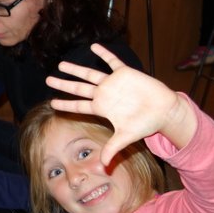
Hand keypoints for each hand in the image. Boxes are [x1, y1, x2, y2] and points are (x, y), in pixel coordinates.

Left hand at [46, 43, 196, 164]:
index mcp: (102, 108)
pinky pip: (112, 61)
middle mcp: (104, 94)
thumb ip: (113, 149)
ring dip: (76, 69)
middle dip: (63, 84)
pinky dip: (103, 54)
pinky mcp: (125, 73)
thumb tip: (104, 166)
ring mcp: (113, 83)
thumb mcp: (126, 137)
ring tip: (62, 64)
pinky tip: (93, 46)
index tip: (51, 103)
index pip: (79, 106)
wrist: (165, 111)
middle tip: (48, 79)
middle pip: (78, 88)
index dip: (65, 104)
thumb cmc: (146, 123)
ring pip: (90, 74)